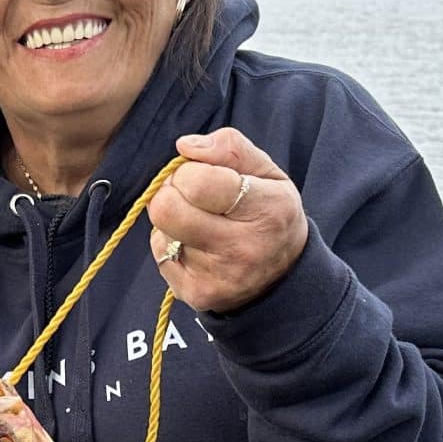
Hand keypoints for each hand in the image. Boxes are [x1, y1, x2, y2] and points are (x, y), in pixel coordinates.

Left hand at [146, 127, 308, 313]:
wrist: (283, 278)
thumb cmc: (270, 213)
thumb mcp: (267, 172)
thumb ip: (230, 148)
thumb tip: (184, 146)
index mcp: (266, 209)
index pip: (197, 183)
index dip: (188, 171)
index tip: (200, 174)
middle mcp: (242, 248)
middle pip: (166, 209)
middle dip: (169, 191)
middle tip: (187, 193)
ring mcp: (217, 276)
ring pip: (161, 230)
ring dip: (173, 219)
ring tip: (201, 222)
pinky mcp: (196, 295)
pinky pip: (160, 254)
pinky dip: (171, 243)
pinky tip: (196, 245)